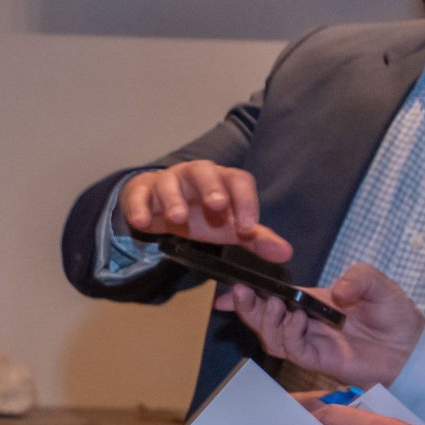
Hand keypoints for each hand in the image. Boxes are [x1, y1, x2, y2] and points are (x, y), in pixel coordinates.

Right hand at [121, 161, 276, 249]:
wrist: (159, 207)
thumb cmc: (199, 214)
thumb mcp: (227, 227)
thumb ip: (255, 239)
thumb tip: (285, 253)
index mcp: (222, 180)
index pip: (238, 181)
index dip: (245, 201)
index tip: (247, 227)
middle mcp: (195, 175)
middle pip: (204, 171)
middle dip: (212, 187)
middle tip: (218, 205)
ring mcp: (167, 181)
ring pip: (169, 181)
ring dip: (174, 199)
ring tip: (178, 218)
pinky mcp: (142, 191)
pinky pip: (139, 195)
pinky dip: (139, 207)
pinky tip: (142, 222)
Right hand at [218, 262, 423, 387]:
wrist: (411, 348)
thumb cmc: (394, 314)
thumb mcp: (376, 283)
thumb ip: (357, 278)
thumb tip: (335, 292)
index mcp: (312, 303)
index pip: (273, 298)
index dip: (249, 295)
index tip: (229, 288)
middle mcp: (306, 324)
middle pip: (265, 319)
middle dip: (248, 307)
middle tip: (243, 293)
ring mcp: (312, 344)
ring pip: (272, 338)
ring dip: (266, 321)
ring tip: (274, 304)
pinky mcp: (321, 361)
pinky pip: (293, 351)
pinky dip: (290, 335)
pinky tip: (298, 319)